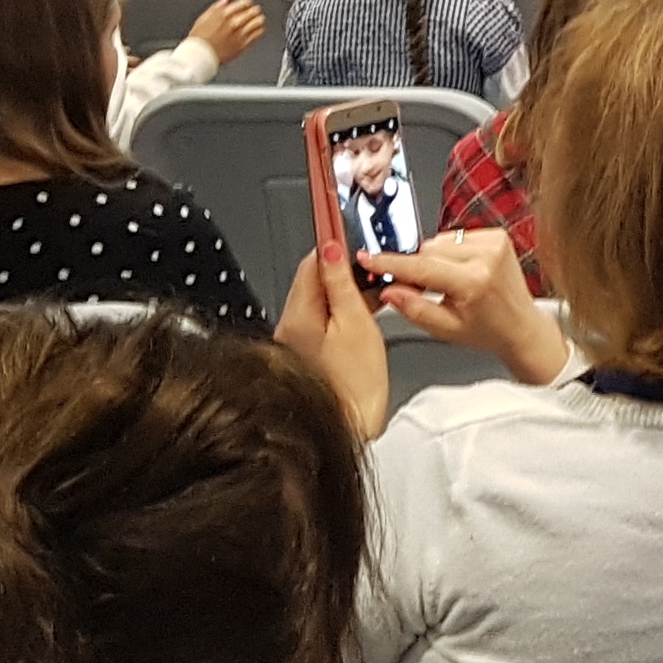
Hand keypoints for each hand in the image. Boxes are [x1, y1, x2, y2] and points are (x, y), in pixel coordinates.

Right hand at [189, 0, 264, 61]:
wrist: (199, 56)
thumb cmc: (199, 39)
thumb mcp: (203, 18)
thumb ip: (216, 7)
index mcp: (223, 14)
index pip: (244, 3)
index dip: (247, 2)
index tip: (248, 4)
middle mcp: (233, 23)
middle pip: (253, 11)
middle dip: (254, 10)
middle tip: (254, 11)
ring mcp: (239, 34)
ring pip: (258, 22)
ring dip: (259, 19)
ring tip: (258, 20)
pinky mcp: (243, 45)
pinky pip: (257, 34)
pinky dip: (259, 30)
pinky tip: (257, 30)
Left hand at [274, 252, 391, 439]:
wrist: (349, 430)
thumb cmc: (355, 387)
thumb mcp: (357, 325)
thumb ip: (343, 284)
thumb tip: (333, 250)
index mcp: (298, 314)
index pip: (311, 261)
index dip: (334, 243)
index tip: (352, 232)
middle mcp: (290, 326)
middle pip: (313, 279)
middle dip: (341, 267)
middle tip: (372, 265)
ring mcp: (296, 341)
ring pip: (319, 299)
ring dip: (343, 289)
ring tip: (372, 293)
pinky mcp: (307, 354)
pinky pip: (321, 319)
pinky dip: (341, 311)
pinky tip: (361, 318)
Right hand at [357, 230, 568, 386]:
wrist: (521, 326)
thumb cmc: (487, 330)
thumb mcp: (445, 329)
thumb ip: (413, 308)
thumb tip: (388, 289)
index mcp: (473, 281)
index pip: (421, 267)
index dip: (390, 263)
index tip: (368, 258)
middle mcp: (487, 257)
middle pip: (427, 250)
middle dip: (418, 268)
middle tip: (425, 290)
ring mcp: (495, 242)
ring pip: (439, 241)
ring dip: (435, 259)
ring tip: (450, 283)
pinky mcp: (498, 235)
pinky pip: (456, 236)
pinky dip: (451, 252)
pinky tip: (462, 271)